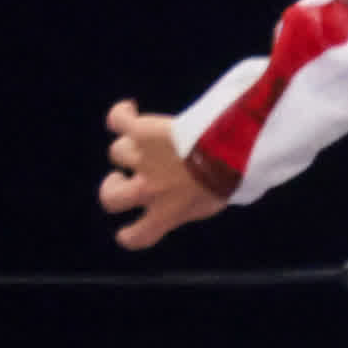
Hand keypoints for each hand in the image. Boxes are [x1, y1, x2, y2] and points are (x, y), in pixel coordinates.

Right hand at [100, 100, 227, 246]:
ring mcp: (144, 161)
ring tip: (146, 135)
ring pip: (118, 153)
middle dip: (112, 188)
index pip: (137, 238)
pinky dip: (120, 115)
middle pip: (111, 198)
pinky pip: (118, 121)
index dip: (127, 234)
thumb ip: (197, 199)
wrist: (233, 154)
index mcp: (170, 213)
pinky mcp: (144, 133)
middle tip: (124, 177)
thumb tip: (201, 192)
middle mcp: (151, 190)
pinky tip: (129, 109)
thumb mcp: (218, 197)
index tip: (128, 226)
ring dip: (130, 145)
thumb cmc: (236, 175)